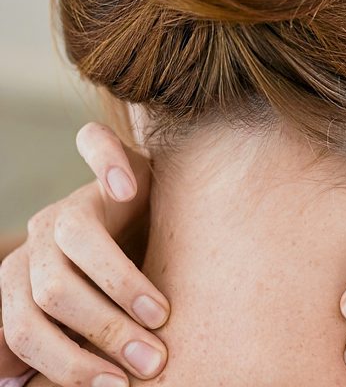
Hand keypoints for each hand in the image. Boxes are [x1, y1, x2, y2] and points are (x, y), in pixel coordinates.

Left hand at [0, 123, 168, 386]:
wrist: (146, 231)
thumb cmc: (124, 284)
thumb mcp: (97, 321)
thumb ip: (72, 344)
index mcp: (26, 285)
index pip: (22, 330)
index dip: (63, 365)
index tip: (113, 386)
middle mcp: (40, 242)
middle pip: (52, 289)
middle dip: (101, 330)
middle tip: (150, 360)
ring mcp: (69, 204)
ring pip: (75, 237)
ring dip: (119, 283)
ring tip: (161, 314)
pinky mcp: (100, 167)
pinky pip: (94, 145)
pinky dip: (107, 162)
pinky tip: (125, 190)